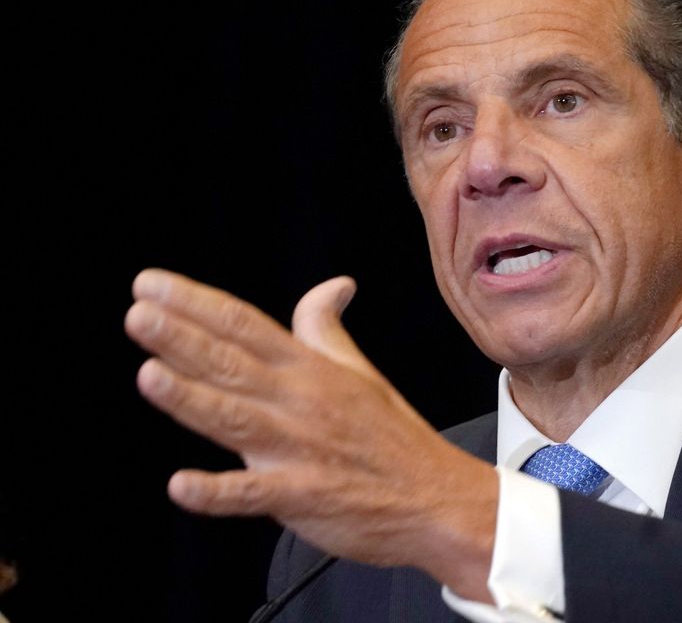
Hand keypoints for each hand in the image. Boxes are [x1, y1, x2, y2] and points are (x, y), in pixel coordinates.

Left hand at [124, 269, 496, 599]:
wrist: (438, 500)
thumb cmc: (394, 439)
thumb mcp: (361, 373)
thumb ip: (327, 330)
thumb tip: (333, 285)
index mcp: (311, 370)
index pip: (245, 325)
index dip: (197, 303)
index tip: (152, 285)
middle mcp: (301, 402)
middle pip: (233, 364)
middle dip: (182, 339)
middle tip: (139, 314)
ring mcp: (300, 450)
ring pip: (236, 419)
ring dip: (192, 398)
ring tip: (150, 375)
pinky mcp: (303, 496)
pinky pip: (254, 494)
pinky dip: (219, 492)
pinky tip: (183, 486)